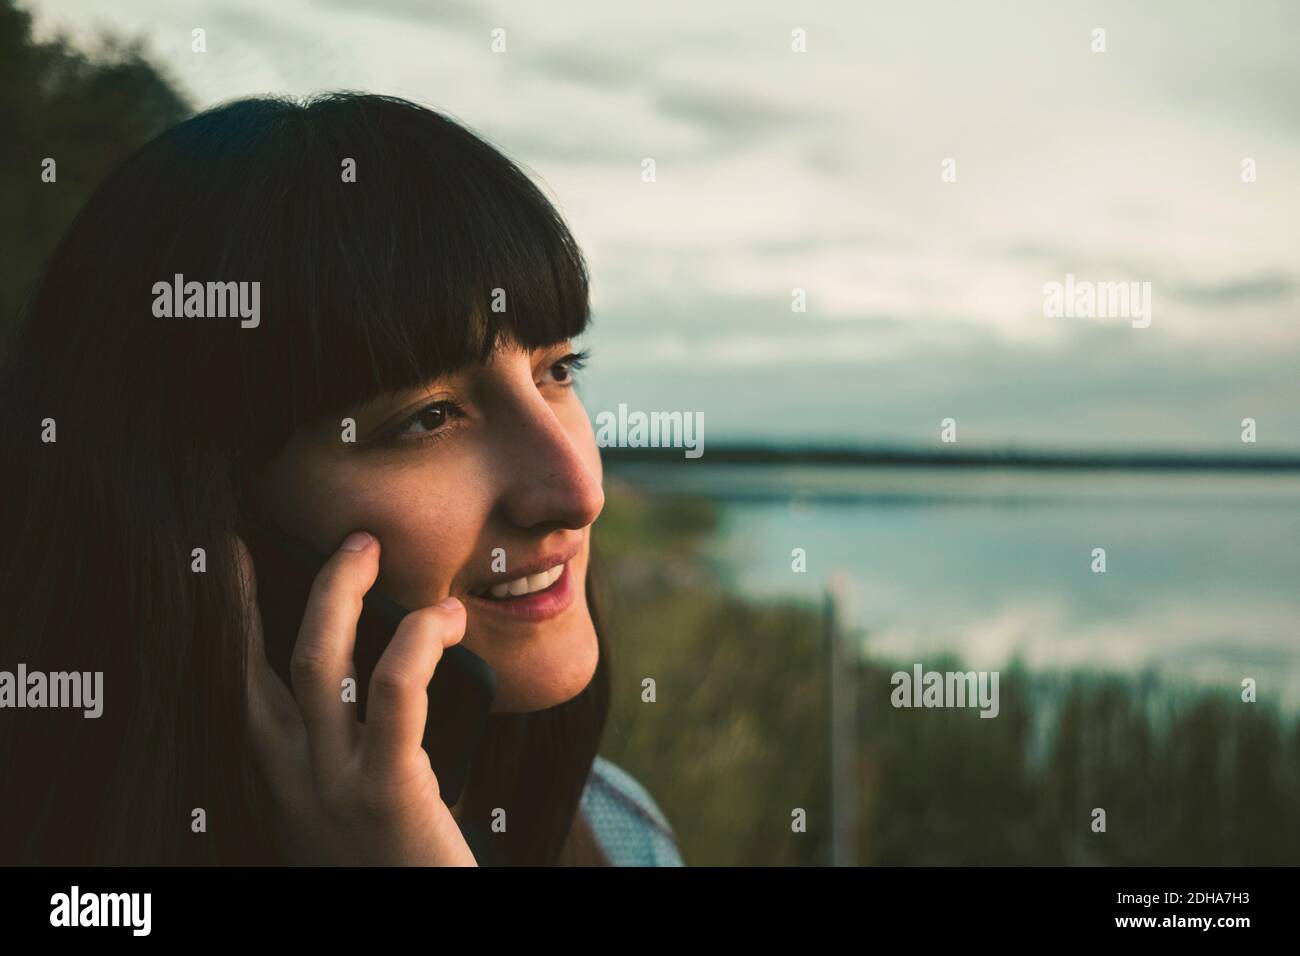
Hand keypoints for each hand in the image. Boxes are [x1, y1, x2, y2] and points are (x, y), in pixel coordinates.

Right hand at [235, 530, 476, 865]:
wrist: (417, 927)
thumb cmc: (394, 862)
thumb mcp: (348, 803)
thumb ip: (343, 746)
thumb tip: (370, 669)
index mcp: (280, 779)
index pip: (243, 687)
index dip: (233, 622)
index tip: (234, 564)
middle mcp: (291, 779)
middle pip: (266, 662)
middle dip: (284, 591)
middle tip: (339, 540)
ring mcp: (331, 786)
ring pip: (318, 665)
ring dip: (340, 594)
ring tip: (367, 548)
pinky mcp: (387, 791)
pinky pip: (394, 697)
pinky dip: (415, 643)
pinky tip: (443, 619)